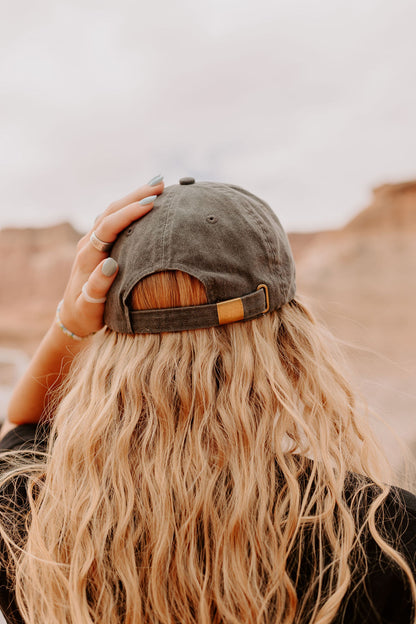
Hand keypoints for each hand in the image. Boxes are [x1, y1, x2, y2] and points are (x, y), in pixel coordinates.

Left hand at [59, 176, 163, 337]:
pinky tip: (147, 200)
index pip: (108, 226)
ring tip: (158, 185)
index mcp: (88, 256)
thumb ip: (97, 286)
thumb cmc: (86, 314)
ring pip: (113, 211)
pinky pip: (115, 218)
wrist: (74, 315)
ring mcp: (93, 241)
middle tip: (160, 184)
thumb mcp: (90, 306)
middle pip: (111, 211)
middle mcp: (89, 243)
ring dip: (134, 196)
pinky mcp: (99, 242)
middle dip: (135, 196)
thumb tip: (110, 264)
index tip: (150, 203)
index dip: (128, 213)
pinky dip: (131, 206)